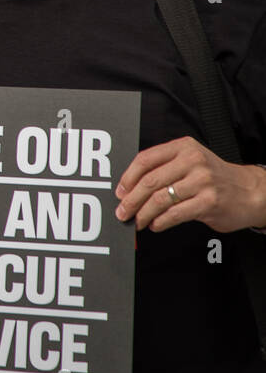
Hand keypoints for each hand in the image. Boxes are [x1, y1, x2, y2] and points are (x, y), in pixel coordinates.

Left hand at [115, 136, 265, 232]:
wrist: (251, 191)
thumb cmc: (215, 178)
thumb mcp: (191, 161)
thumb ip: (164, 167)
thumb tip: (129, 188)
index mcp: (183, 148)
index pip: (145, 159)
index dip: (127, 178)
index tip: (120, 192)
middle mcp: (192, 161)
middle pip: (149, 181)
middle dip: (131, 200)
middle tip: (122, 211)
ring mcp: (202, 182)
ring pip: (159, 199)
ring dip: (143, 214)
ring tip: (138, 221)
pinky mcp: (208, 202)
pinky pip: (175, 214)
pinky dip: (160, 222)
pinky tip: (156, 225)